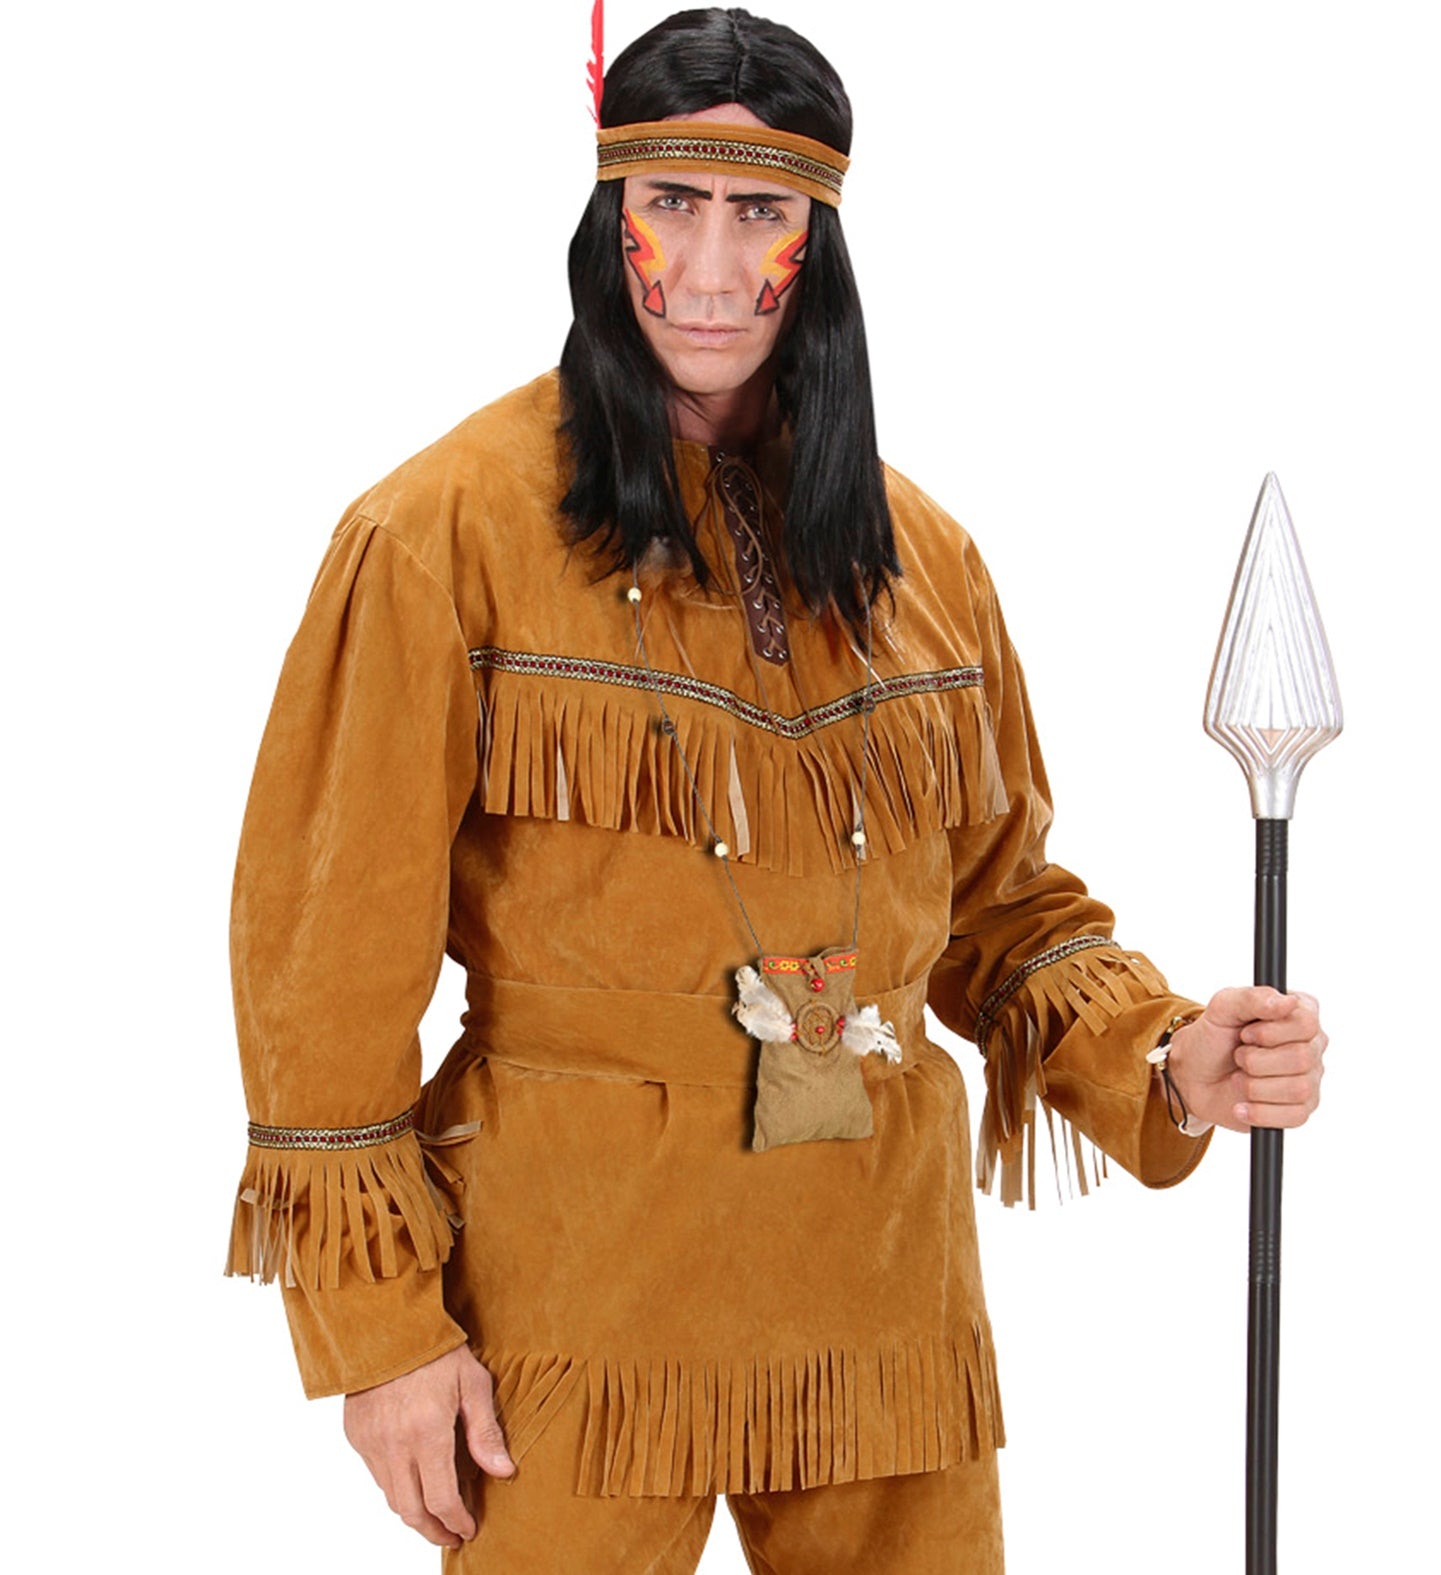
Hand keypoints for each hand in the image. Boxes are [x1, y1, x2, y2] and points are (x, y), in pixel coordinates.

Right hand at [343, 1344, 515, 1547]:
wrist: (387, 1324)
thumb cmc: (436, 1351)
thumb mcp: (473, 1384)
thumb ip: (486, 1432)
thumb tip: (504, 1472)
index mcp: (427, 1433)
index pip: (442, 1499)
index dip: (457, 1521)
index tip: (469, 1529)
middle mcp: (394, 1445)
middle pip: (411, 1511)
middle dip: (433, 1531)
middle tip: (451, 1536)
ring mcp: (371, 1442)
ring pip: (391, 1497)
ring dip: (413, 1513)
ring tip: (435, 1516)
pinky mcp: (356, 1436)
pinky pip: (377, 1475)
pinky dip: (396, 1487)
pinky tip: (413, 1481)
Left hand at [1166, 987, 1325, 1134]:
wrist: (1194, 1074)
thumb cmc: (1212, 1037)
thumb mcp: (1222, 1007)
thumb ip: (1252, 998)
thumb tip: (1288, 1002)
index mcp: (1299, 1014)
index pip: (1307, 1023)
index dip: (1270, 1032)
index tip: (1245, 1034)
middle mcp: (1311, 1046)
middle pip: (1302, 1058)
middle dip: (1256, 1060)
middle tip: (1238, 1056)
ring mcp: (1309, 1080)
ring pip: (1298, 1089)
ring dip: (1255, 1086)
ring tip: (1239, 1078)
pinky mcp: (1300, 1109)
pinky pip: (1294, 1117)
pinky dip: (1260, 1112)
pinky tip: (1241, 1105)